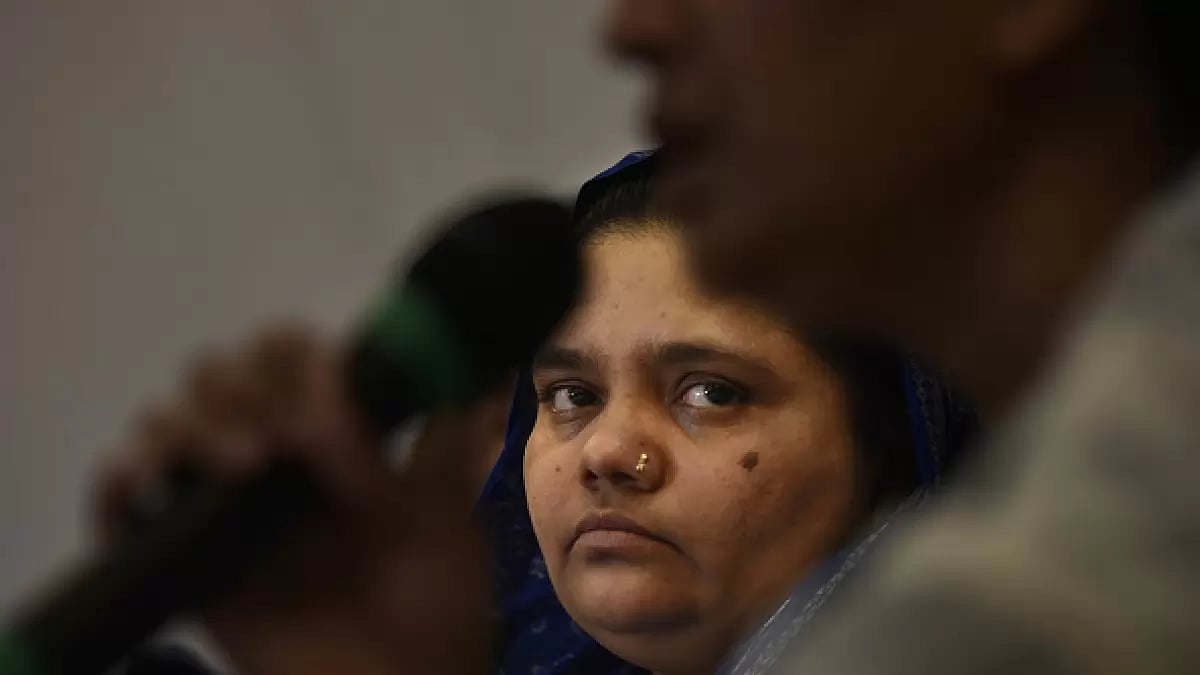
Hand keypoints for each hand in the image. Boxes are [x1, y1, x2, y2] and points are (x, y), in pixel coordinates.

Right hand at [93, 324, 496, 674]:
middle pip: (220, 379)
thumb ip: (398, 450)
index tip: (321, 384)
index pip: (291, 359)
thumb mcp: (441, 519)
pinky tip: (142, 482)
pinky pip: (124, 516)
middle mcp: (276, 462)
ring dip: (189, 425)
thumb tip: (338, 380)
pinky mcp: (186, 567)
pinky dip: (115, 485)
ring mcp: (227, 512)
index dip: (292, 354)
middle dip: (239, 388)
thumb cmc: (436, 605)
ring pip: (167, 427)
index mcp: (338, 439)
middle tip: (277, 441)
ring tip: (243, 467)